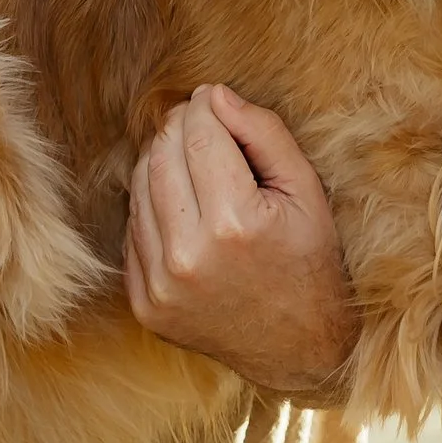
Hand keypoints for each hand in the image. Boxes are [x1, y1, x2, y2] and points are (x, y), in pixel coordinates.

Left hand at [125, 86, 360, 398]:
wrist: (299, 349)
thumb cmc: (309, 261)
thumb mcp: (306, 191)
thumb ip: (263, 134)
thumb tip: (214, 94)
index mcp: (235, 223)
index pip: (198, 133)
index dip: (204, 106)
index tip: (213, 101)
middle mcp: (189, 256)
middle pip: (161, 154)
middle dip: (180, 128)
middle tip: (203, 127)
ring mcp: (161, 284)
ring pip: (139, 186)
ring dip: (162, 163)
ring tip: (195, 167)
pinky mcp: (144, 304)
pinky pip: (132, 230)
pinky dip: (152, 208)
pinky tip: (184, 210)